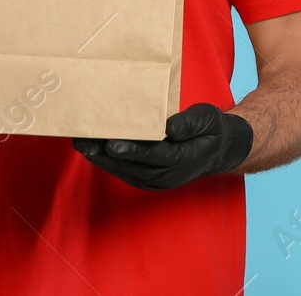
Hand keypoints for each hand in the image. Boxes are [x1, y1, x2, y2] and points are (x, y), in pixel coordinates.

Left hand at [73, 103, 252, 190]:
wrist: (219, 149)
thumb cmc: (211, 129)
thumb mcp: (207, 118)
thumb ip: (188, 123)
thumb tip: (170, 127)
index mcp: (183, 159)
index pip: (154, 155)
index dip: (132, 150)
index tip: (111, 143)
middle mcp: (168, 175)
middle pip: (132, 166)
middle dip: (105, 154)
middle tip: (83, 140)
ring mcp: (158, 181)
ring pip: (125, 171)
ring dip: (101, 159)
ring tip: (81, 143)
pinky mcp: (149, 180)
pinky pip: (125, 172)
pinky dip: (109, 162)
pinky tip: (94, 150)